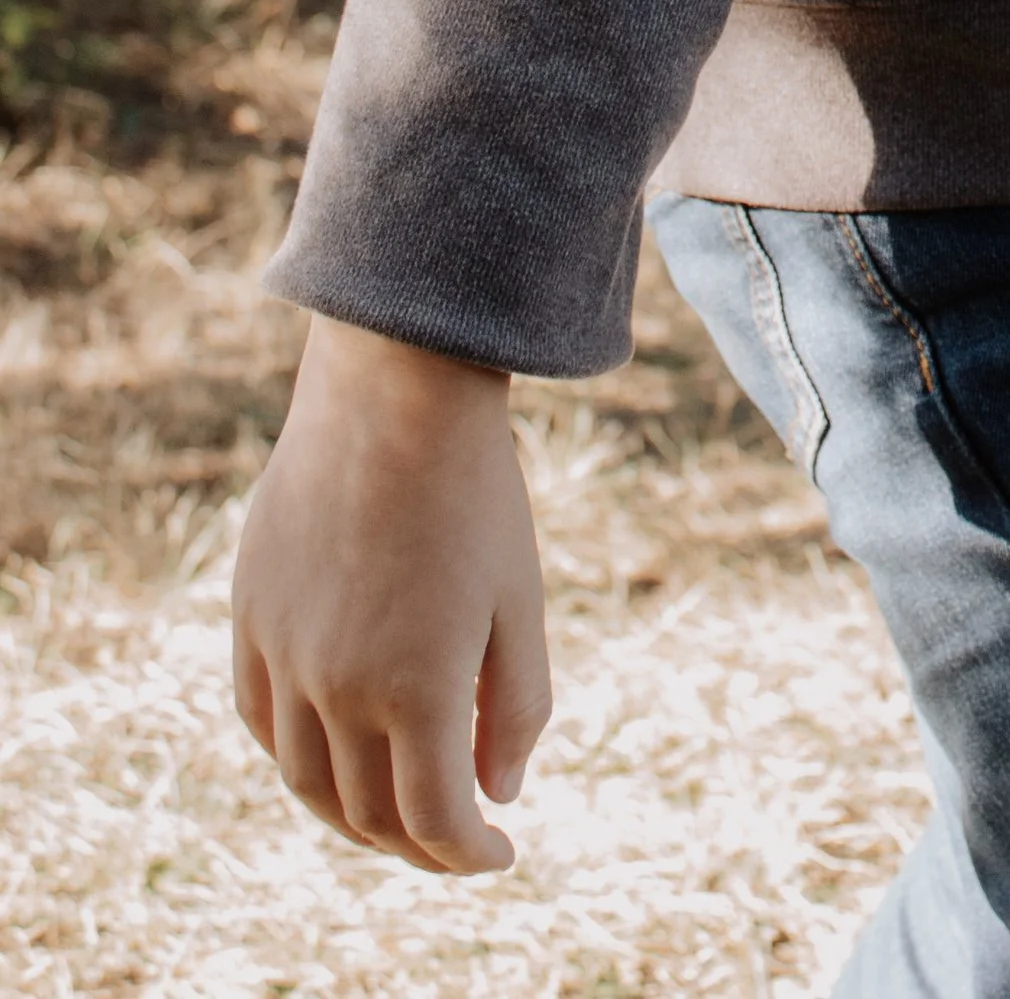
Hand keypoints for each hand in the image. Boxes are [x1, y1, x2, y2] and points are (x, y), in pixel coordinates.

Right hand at [232, 313, 552, 871]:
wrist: (396, 393)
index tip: (498, 853)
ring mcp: (285, 654)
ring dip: (350, 816)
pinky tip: (330, 754)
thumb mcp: (518, 600)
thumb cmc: (476, 493)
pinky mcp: (252, 616)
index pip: (434, 820)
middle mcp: (339, 687)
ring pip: (305, 781)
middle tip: (453, 839)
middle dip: (416, 844)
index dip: (469, 855)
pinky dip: (296, 756)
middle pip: (368, 814)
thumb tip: (498, 797)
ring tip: (391, 814)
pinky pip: (261, 719)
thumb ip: (517, 706)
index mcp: (417, 690)